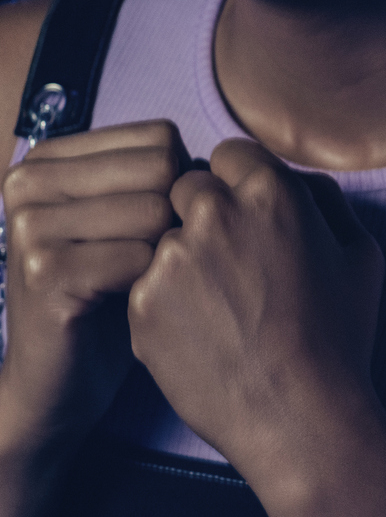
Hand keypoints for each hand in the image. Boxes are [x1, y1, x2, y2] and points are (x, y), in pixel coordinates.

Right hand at [0, 121, 188, 448]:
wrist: (58, 380)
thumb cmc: (110, 290)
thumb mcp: (125, 216)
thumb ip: (157, 173)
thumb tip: (226, 155)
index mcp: (47, 159)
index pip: (160, 137)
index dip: (181, 183)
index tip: (154, 224)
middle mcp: (27, 183)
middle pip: (161, 168)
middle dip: (175, 216)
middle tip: (147, 257)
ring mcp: (29, 226)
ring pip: (155, 210)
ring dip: (165, 252)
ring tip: (137, 279)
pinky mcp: (45, 272)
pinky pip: (141, 257)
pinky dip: (151, 284)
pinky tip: (128, 302)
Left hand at [127, 139, 383, 477]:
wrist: (296, 412)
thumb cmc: (339, 335)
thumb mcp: (362, 254)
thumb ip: (327, 201)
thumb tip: (296, 182)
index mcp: (272, 193)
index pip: (229, 153)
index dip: (238, 180)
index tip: (247, 212)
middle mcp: (214, 215)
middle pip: (186, 186)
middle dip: (203, 211)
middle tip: (229, 257)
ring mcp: (171, 259)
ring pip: (163, 236)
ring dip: (183, 256)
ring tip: (219, 303)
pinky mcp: (141, 304)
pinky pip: (145, 284)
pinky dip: (166, 300)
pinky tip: (201, 330)